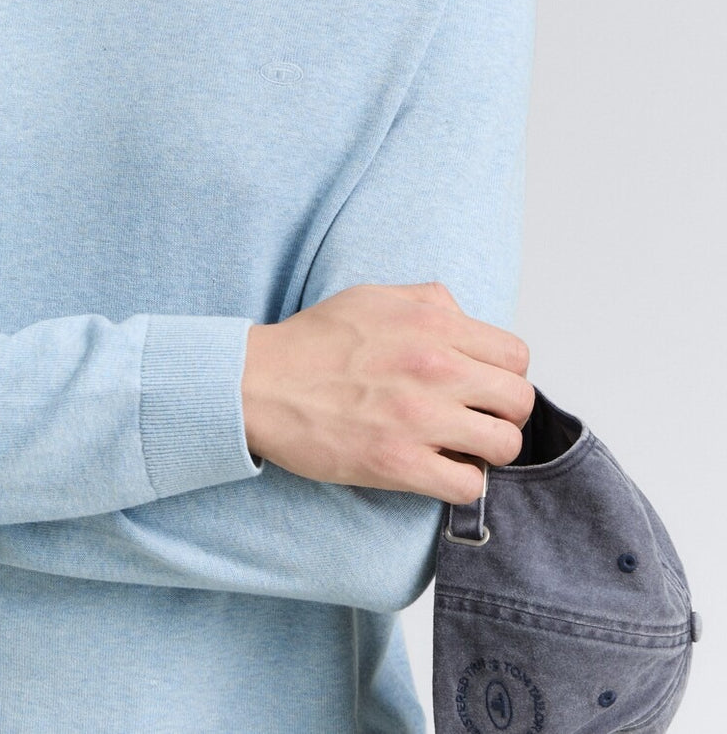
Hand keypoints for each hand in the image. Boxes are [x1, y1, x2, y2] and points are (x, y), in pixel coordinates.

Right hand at [240, 282, 533, 504]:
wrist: (260, 383)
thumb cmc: (314, 341)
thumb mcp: (375, 296)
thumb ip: (430, 301)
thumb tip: (466, 320)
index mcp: (433, 323)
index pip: (516, 356)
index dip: (504, 374)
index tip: (484, 386)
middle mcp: (435, 367)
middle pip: (519, 401)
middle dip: (504, 413)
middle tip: (476, 419)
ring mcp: (420, 418)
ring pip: (503, 446)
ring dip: (487, 451)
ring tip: (460, 447)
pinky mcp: (399, 464)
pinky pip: (467, 485)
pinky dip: (461, 482)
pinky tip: (437, 469)